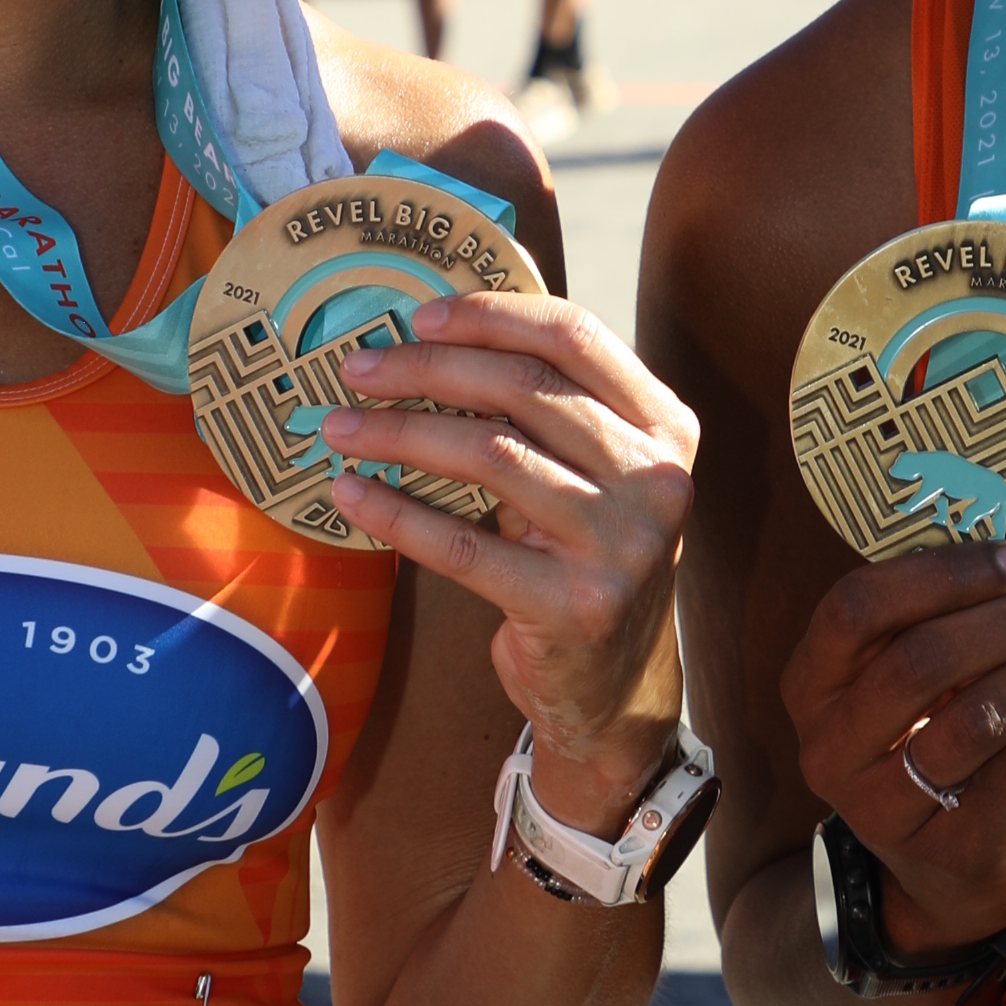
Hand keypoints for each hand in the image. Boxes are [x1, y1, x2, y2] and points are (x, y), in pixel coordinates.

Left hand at [316, 290, 693, 823]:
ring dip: (398, 433)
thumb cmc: (585, 560)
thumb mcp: (593, 475)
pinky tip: (350, 495)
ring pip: (488, 456)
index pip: (575, 336)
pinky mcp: (573, 606)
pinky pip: (462, 544)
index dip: (490, 315)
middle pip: (524, 388)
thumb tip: (436, 330)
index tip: (417, 315)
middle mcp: (656, 479)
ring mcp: (622, 545)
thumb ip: (549, 408)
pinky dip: (395, 513)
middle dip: (426, 368)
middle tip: (357, 369)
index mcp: (666, 427)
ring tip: (339, 428)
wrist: (615, 690)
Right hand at [779, 540, 1005, 952]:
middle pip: (923, 659)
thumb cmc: (934, 743)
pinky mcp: (955, 846)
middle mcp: (831, 748)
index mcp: (812, 685)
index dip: (948, 574)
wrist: (949, 878)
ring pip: (981, 714)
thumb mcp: (909, 684)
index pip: (858, 607)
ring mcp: (886, 806)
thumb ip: (940, 620)